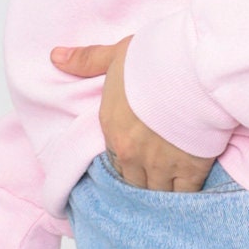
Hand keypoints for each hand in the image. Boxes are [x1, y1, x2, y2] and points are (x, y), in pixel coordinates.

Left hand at [52, 35, 217, 191]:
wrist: (193, 67)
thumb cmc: (155, 58)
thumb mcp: (116, 55)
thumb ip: (86, 60)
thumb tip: (55, 56)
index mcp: (111, 128)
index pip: (112, 161)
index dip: (126, 161)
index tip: (137, 157)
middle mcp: (131, 153)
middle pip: (134, 182)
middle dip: (143, 181)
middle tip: (155, 176)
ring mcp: (161, 164)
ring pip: (156, 192)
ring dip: (162, 191)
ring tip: (172, 186)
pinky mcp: (191, 168)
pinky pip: (185, 192)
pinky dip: (187, 193)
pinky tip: (191, 189)